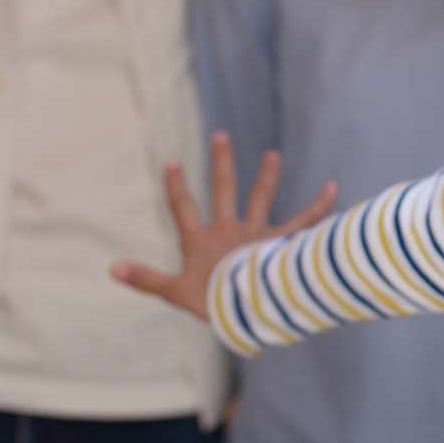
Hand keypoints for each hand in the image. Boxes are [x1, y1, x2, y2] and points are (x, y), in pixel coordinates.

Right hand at [110, 132, 337, 319]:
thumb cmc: (211, 303)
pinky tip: (333, 188)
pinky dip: (320, 205)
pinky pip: (304, 221)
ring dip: (267, 176)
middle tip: (221, 135)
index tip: (171, 160)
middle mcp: (229, 229)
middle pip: (223, 189)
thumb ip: (145, 278)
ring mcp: (256, 233)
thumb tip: (111, 268)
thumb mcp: (174, 292)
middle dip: (220, 161)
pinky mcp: (281, 242)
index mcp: (201, 240)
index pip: (182, 207)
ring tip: (273, 154)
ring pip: (261, 198)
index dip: (176, 185)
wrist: (249, 307)